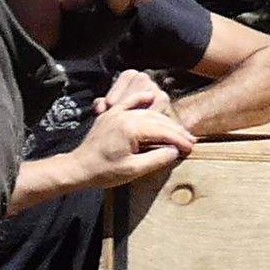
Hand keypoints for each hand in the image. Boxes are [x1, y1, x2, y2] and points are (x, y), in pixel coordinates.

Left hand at [50, 79, 197, 197]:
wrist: (78, 168)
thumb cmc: (103, 172)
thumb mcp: (133, 170)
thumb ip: (156, 159)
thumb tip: (174, 151)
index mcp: (131, 128)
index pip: (163, 131)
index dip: (179, 140)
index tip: (191, 148)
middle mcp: (125, 116)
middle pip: (158, 120)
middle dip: (176, 131)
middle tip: (190, 141)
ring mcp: (117, 113)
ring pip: (147, 112)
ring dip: (164, 120)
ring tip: (178, 131)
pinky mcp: (111, 115)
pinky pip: (128, 102)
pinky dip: (140, 99)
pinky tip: (150, 97)